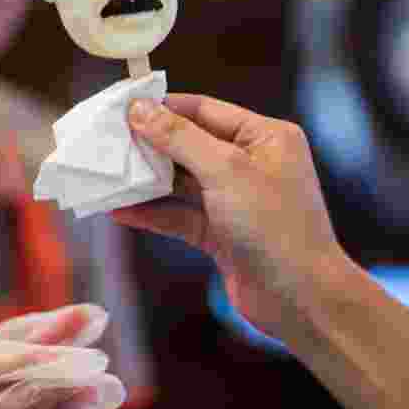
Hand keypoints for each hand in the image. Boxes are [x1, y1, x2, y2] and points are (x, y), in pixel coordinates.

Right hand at [113, 94, 349, 337]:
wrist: (301, 300)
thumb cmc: (276, 227)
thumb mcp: (225, 171)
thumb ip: (179, 138)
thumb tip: (141, 108)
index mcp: (265, 137)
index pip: (205, 110)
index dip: (163, 108)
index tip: (122, 108)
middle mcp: (252, 164)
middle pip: (189, 145)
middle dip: (149, 146)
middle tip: (107, 143)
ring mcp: (236, 201)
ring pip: (182, 183)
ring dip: (146, 182)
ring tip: (108, 177)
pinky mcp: (223, 234)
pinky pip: (181, 216)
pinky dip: (154, 213)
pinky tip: (122, 212)